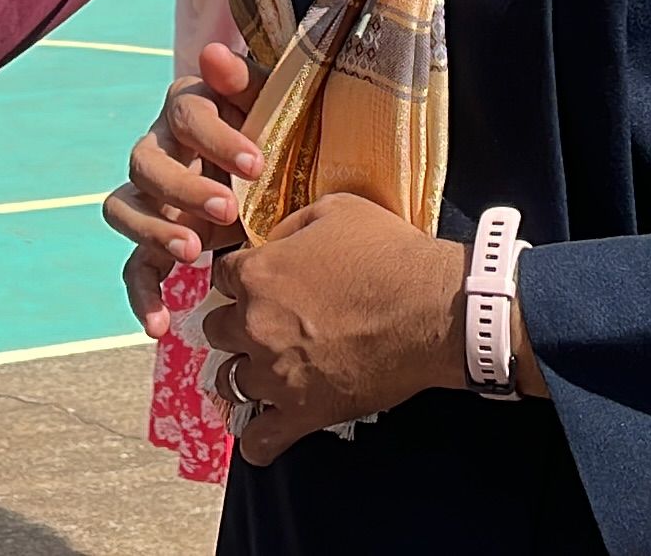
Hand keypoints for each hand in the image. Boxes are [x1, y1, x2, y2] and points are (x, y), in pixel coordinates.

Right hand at [107, 42, 262, 334]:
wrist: (291, 185)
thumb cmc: (282, 137)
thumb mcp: (276, 108)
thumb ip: (248, 83)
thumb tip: (215, 53)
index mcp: (189, 108)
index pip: (187, 112)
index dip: (217, 138)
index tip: (256, 165)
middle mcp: (160, 148)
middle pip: (145, 161)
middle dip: (183, 188)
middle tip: (226, 210)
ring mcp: (151, 197)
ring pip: (123, 207)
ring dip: (154, 230)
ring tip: (194, 254)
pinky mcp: (153, 241)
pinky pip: (133, 267)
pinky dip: (143, 296)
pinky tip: (159, 325)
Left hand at [203, 193, 465, 465]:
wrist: (435, 308)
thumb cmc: (391, 254)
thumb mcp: (336, 210)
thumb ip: (291, 225)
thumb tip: (274, 242)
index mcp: (258, 274)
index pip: (220, 277)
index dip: (238, 278)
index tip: (255, 283)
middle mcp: (255, 325)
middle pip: (215, 330)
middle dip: (234, 325)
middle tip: (262, 325)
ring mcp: (276, 373)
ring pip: (227, 382)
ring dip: (241, 375)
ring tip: (261, 373)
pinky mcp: (304, 412)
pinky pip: (259, 440)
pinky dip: (258, 439)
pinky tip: (267, 430)